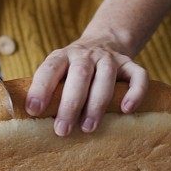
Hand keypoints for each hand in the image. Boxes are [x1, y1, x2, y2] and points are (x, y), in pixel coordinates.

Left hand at [26, 36, 148, 136]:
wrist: (104, 41)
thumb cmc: (74, 70)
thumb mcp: (59, 73)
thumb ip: (51, 91)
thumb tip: (32, 125)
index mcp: (63, 56)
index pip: (50, 69)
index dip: (41, 88)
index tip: (34, 110)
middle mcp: (86, 54)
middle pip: (79, 75)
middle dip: (70, 104)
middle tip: (62, 130)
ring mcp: (110, 58)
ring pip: (106, 76)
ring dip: (97, 103)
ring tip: (88, 128)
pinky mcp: (130, 64)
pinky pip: (138, 76)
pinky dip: (135, 92)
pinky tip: (127, 109)